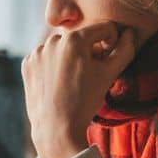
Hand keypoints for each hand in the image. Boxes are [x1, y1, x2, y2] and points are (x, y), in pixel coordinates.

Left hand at [22, 22, 137, 157]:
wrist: (56, 129)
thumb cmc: (85, 102)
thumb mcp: (109, 75)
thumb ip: (124, 50)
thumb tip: (130, 33)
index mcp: (74, 39)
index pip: (103, 28)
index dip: (111, 42)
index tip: (108, 60)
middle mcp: (52, 40)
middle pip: (81, 38)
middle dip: (88, 51)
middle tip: (89, 76)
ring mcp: (37, 52)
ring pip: (62, 47)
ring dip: (69, 58)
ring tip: (72, 81)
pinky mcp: (27, 64)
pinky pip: (46, 57)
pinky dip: (52, 66)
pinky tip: (57, 83)